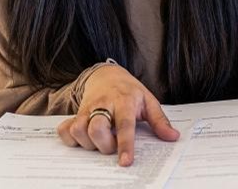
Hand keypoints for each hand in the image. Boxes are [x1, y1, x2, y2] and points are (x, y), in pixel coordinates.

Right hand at [57, 64, 178, 165]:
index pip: (125, 125)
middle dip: (105, 146)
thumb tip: (173, 137)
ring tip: (100, 141)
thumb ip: (160, 121)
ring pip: (79, 130)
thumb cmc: (130, 92)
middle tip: (113, 145)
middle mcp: (103, 105)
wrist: (108, 76)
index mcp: (124, 102)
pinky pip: (65, 130)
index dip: (125, 145)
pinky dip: (70, 139)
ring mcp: (87, 109)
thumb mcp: (149, 101)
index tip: (126, 162)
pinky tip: (83, 139)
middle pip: (96, 129)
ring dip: (88, 144)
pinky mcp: (75, 113)